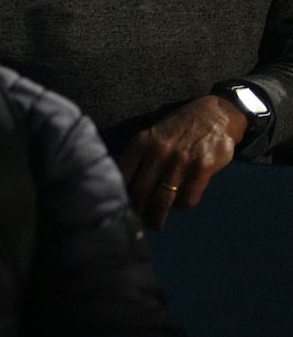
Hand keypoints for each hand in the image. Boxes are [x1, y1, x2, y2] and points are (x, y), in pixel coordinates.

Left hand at [120, 94, 245, 229]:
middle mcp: (158, 151)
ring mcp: (181, 160)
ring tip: (156, 223)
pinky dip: (183, 205)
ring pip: (163, 199)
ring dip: (159, 215)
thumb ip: (140, 155)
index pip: (123, 175)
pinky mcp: (203, 167)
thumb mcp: (153, 134)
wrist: (216, 113)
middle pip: (141, 191)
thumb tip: (123, 183)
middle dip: (138, 210)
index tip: (120, 206)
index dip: (121, 194)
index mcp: (142, 143)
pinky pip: (188, 197)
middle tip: (137, 221)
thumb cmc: (179, 127)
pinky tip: (181, 203)